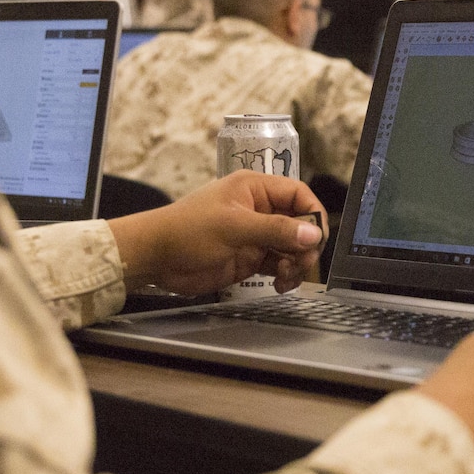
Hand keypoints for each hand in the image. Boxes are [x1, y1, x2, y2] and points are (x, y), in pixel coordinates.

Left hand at [109, 171, 327, 295]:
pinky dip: (286, 275)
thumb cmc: (186, 230)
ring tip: (288, 276)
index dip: (312, 214)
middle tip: (301, 262)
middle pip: (299, 223)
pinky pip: (279, 264)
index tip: (317, 237)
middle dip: (305, 244)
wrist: (156, 259)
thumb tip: (312, 232)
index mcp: (255, 189)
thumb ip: (275, 230)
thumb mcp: (234, 227)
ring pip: (292, 247)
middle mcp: (259, 210)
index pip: (298, 194)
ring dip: (296, 263)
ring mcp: (255, 235)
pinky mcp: (250, 258)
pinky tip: (281, 284)